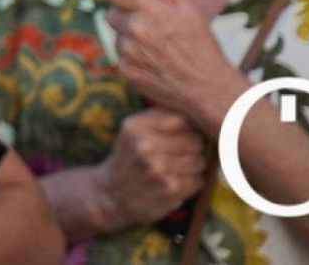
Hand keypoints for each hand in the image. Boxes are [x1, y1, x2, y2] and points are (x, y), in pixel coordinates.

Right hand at [93, 108, 208, 228]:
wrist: (109, 195)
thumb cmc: (129, 158)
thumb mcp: (132, 130)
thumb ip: (160, 117)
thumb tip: (198, 112)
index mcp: (135, 126)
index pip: (182, 119)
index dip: (186, 129)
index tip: (179, 136)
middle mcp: (144, 145)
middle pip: (195, 140)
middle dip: (192, 148)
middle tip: (176, 156)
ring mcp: (157, 168)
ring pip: (199, 161)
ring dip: (192, 167)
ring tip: (173, 170)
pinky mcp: (169, 189)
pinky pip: (198, 180)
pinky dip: (190, 184)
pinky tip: (173, 184)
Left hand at [107, 0, 246, 128]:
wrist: (208, 89)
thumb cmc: (202, 48)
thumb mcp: (190, 10)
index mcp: (151, 12)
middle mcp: (135, 31)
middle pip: (112, 12)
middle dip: (126, 13)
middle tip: (148, 22)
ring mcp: (128, 53)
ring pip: (117, 35)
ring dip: (129, 36)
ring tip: (156, 45)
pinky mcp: (125, 71)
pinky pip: (120, 55)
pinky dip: (132, 56)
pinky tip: (153, 60)